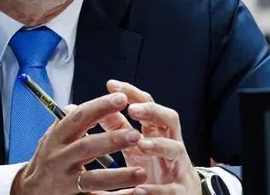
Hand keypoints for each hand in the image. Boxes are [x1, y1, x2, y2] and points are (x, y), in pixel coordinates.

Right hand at [11, 92, 148, 194]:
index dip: (100, 107)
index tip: (122, 98)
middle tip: (136, 134)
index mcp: (57, 138)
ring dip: (118, 176)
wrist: (28, 192)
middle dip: (112, 140)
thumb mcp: (51, 138)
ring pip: (93, 179)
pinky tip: (133, 194)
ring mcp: (66, 181)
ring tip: (141, 172)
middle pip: (87, 147)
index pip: (79, 118)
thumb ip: (66, 123)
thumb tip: (77, 105)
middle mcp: (59, 158)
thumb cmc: (46, 160)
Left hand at [97, 80, 200, 194]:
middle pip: (170, 119)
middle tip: (132, 109)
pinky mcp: (181, 191)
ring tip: (141, 145)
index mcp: (157, 134)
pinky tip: (140, 189)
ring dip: (159, 145)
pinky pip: (172, 189)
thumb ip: (116, 129)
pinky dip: (156, 190)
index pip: (148, 106)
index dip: (132, 93)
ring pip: (176, 149)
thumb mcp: (134, 147)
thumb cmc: (155, 170)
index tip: (111, 85)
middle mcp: (171, 145)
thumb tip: (88, 110)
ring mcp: (179, 167)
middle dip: (153, 111)